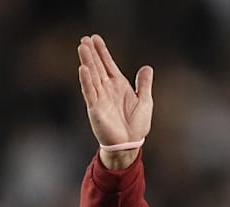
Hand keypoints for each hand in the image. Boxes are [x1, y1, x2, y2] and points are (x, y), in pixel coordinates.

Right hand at [77, 34, 152, 167]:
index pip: (108, 65)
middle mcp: (107, 89)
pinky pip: (90, 92)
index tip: (95, 38)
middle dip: (92, 53)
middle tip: (84, 38)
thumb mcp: (145, 101)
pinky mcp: (95, 108)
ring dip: (88, 62)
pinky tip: (83, 68)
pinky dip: (87, 80)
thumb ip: (144, 84)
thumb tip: (147, 67)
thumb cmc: (136, 125)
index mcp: (118, 86)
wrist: (130, 144)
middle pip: (98, 67)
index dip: (102, 52)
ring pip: (92, 76)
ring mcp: (100, 98)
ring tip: (82, 47)